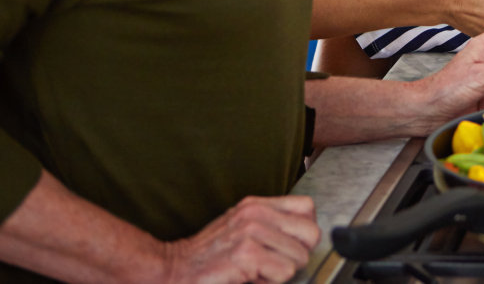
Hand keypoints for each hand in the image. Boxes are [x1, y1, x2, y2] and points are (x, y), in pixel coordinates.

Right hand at [158, 194, 318, 283]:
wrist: (172, 270)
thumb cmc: (208, 257)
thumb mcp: (241, 230)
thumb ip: (271, 227)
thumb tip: (306, 239)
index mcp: (257, 205)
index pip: (307, 208)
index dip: (303, 233)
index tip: (288, 247)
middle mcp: (256, 214)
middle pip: (311, 233)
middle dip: (297, 256)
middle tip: (273, 264)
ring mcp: (251, 232)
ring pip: (299, 257)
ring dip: (280, 273)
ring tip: (256, 271)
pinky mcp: (247, 254)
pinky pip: (284, 272)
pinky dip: (269, 282)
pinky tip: (249, 278)